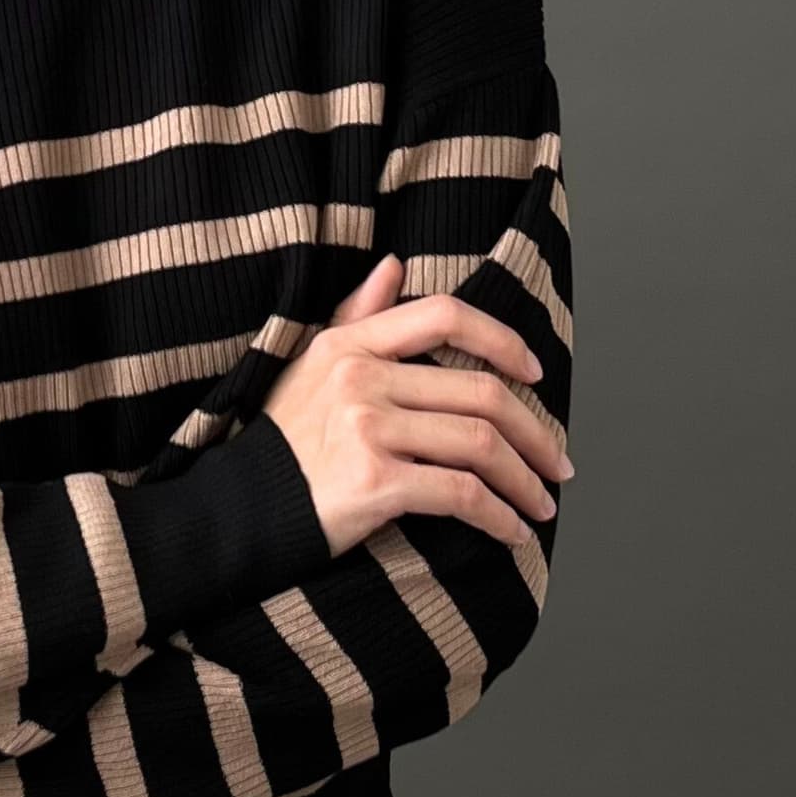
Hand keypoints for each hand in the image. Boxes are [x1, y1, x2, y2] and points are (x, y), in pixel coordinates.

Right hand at [260, 255, 572, 559]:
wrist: (238, 510)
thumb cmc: (283, 442)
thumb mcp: (310, 366)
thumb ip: (358, 315)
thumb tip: (395, 265)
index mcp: (350, 344)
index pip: (444, 315)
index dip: (502, 340)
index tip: (534, 372)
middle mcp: (361, 379)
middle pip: (481, 392)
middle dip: (535, 434)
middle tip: (557, 465)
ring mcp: (368, 429)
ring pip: (481, 445)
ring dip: (525, 480)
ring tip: (541, 503)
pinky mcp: (375, 481)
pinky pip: (462, 494)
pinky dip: (500, 516)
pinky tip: (513, 531)